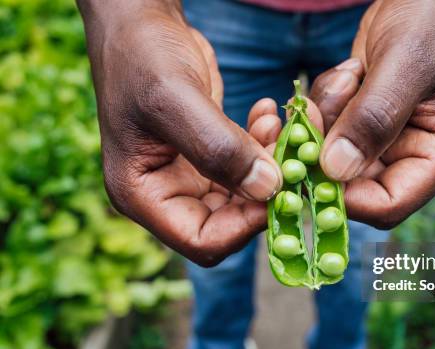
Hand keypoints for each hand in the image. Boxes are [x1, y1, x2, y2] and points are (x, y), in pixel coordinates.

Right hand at [77, 0, 281, 265]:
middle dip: (265, 193)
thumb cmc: (143, 55)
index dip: (245, 226)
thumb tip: (269, 189)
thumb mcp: (175, 98)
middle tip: (293, 158)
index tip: (282, 191)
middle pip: (229, 223)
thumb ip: (219, 148)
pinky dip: (263, 146)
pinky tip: (267, 116)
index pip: (202, 240)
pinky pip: (247, 166)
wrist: (140, 22)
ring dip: (270, 166)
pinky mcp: (209, 155)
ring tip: (279, 126)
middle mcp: (166, 194)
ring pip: (245, 194)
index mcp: (143, 195)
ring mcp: (189, 176)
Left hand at [311, 0, 434, 228]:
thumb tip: (335, 170)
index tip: (309, 164)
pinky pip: (327, 130)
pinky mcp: (363, 122)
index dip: (345, 196)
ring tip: (351, 75)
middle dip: (325, 148)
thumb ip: (372, 118)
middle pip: (352, 184)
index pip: (388, 204)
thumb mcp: (404, 64)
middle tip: (311, 111)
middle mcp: (413, 156)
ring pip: (332, 156)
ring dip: (326, 118)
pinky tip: (350, 72)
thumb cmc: (431, 19)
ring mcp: (386, 140)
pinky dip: (324, 104)